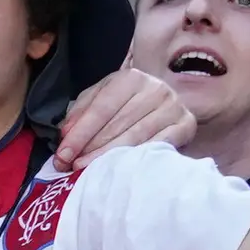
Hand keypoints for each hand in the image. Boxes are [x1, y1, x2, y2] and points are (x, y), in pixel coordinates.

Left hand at [53, 66, 194, 167]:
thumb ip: (80, 112)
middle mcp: (155, 89)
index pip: (101, 108)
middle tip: (70, 168)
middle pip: (117, 124)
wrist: (164, 105)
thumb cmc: (126, 104)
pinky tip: (120, 170)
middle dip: (90, 148)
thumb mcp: (101, 99)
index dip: (80, 134)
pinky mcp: (186, 125)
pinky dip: (137, 159)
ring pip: (136, 137)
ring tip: (88, 171)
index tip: (62, 156)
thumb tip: (66, 133)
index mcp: (131, 78)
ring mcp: (173, 107)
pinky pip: (158, 146)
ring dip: (108, 157)